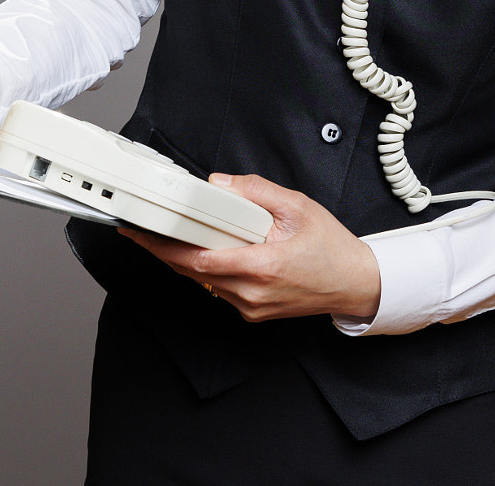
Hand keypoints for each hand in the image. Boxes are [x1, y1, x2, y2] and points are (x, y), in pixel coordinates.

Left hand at [119, 173, 381, 322]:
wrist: (355, 283)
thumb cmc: (331, 247)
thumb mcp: (298, 206)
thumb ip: (256, 191)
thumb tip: (220, 183)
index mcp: (262, 266)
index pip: (200, 259)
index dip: (165, 246)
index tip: (142, 233)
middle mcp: (252, 292)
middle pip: (192, 272)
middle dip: (163, 251)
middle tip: (139, 231)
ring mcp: (251, 307)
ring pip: (202, 283)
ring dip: (181, 261)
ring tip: (163, 237)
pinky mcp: (253, 312)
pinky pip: (218, 290)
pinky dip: (204, 271)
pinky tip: (200, 252)